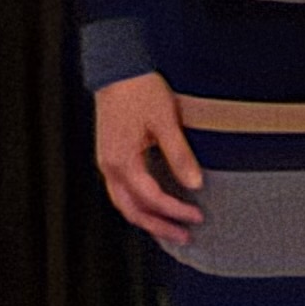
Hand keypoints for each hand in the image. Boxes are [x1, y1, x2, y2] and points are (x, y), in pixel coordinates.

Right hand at [92, 72, 203, 249]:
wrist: (117, 68)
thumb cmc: (140, 90)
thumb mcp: (166, 121)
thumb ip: (179, 154)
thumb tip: (194, 184)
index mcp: (122, 161)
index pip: (151, 198)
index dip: (175, 211)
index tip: (196, 216)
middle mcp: (110, 167)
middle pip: (132, 211)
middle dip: (159, 227)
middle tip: (184, 236)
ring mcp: (107, 163)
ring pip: (124, 204)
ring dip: (147, 219)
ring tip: (169, 229)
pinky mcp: (110, 156)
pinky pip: (122, 191)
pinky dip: (138, 205)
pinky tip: (153, 206)